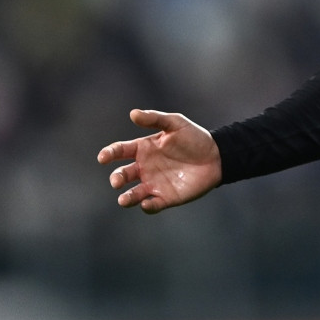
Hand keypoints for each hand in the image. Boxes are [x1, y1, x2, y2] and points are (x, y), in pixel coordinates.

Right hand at [97, 109, 222, 213]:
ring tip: (124, 199)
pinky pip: (152, 205)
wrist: (216, 156)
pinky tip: (148, 203)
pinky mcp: (166, 197)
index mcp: (143, 149)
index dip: (109, 154)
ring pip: (133, 194)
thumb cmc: (194, 137)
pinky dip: (147, 206)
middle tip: (117, 181)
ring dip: (127, 198)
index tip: (103, 157)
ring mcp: (154, 183)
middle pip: (123, 174)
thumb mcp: (175, 123)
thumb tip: (133, 113)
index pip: (120, 151)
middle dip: (117, 178)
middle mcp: (144, 168)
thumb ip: (155, 119)